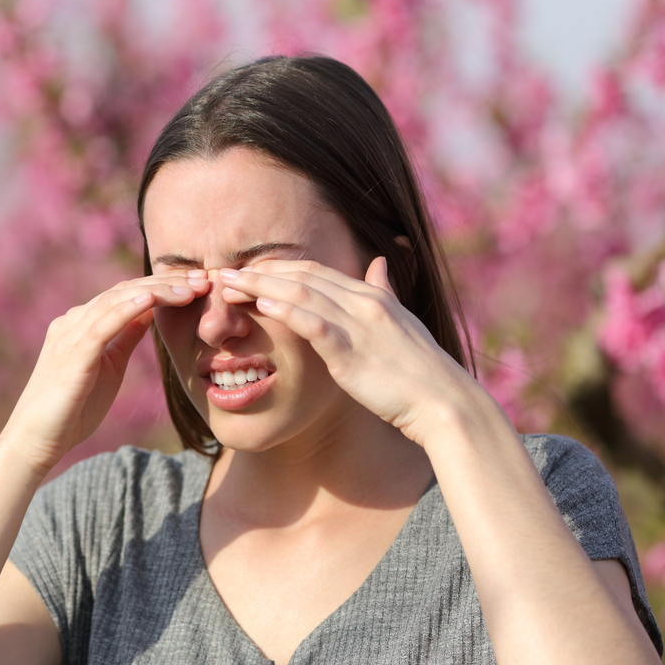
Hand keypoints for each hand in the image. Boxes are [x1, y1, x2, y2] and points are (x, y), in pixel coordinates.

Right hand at [1, 271, 211, 474]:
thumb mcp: (108, 366)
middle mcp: (73, 323)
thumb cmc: (72, 409)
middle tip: (204, 279)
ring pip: (115, 302)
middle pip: (124, 291)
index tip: (198, 286)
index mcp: (82, 324)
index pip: (126, 295)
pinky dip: (126, 310)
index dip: (163, 287)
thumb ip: (125, 337)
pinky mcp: (71, 357)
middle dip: (166, 283)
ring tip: (188, 289)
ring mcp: (69, 336)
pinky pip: (100, 326)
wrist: (36, 439)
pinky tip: (151, 301)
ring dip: (155, 292)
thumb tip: (150, 312)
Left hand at [217, 257, 480, 445]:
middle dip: (258, 272)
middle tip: (221, 273)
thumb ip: (385, 291)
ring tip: (226, 285)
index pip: (315, 271)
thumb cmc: (420, 371)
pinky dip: (287, 310)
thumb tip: (379, 261)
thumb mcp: (402, 323)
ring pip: (302, 293)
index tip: (245, 270)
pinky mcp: (352, 352)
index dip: (277, 268)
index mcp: (371, 297)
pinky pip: (314, 324)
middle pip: (301, 276)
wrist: (443, 403)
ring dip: (261, 285)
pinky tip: (261, 304)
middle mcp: (363, 303)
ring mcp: (358, 325)